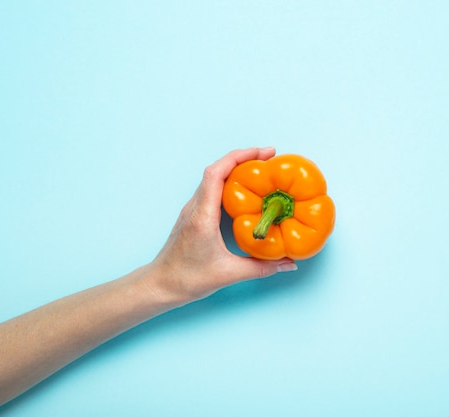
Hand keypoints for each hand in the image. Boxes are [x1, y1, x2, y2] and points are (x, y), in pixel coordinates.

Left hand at [149, 147, 297, 304]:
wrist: (160, 286)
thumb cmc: (187, 280)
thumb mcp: (229, 274)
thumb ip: (262, 268)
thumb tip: (289, 264)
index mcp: (202, 216)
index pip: (216, 173)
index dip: (239, 157)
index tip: (263, 153)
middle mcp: (195, 207)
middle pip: (217, 169)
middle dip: (244, 158)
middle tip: (269, 157)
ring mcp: (192, 210)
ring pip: (213, 178)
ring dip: (236, 168)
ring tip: (261, 169)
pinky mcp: (193, 216)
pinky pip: (211, 190)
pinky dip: (229, 182)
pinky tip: (245, 191)